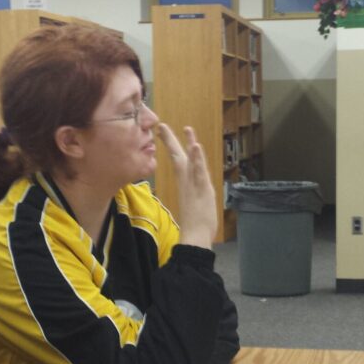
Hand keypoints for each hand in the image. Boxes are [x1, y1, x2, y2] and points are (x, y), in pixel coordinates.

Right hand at [157, 123, 216, 247]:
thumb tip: (190, 183)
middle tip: (162, 126)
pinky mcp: (201, 189)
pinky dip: (197, 158)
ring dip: (187, 144)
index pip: (177, 159)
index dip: (171, 145)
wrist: (195, 237)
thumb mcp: (193, 200)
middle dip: (170, 140)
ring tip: (186, 129)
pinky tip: (196, 146)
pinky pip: (199, 171)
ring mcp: (194, 185)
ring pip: (189, 161)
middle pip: (178, 157)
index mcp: (185, 182)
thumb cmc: (194, 222)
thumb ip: (192, 189)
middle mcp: (187, 181)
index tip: (163, 131)